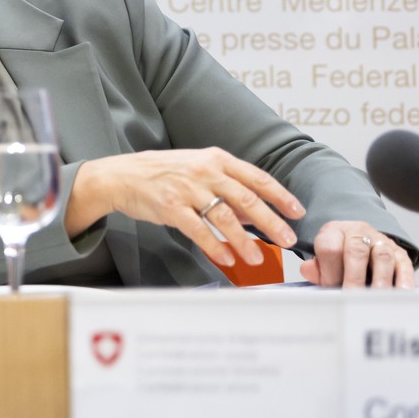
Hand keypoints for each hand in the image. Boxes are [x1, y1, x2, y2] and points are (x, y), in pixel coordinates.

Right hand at [69, 148, 302, 269]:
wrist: (121, 175)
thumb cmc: (160, 173)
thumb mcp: (196, 169)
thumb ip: (225, 187)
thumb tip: (253, 213)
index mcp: (216, 159)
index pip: (257, 178)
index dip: (280, 196)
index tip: (297, 212)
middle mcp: (205, 171)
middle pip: (247, 199)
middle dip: (271, 222)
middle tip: (286, 240)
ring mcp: (188, 189)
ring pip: (225, 217)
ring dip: (245, 241)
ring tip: (257, 258)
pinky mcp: (171, 207)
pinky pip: (199, 230)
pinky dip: (215, 246)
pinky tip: (226, 258)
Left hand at [301, 222, 415, 288]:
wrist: (359, 238)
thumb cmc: (337, 254)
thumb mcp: (321, 256)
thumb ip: (315, 267)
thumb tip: (308, 271)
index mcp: (334, 231)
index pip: (330, 247)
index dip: (329, 271)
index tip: (330, 288)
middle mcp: (359, 232)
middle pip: (356, 252)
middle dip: (354, 278)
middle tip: (352, 298)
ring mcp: (381, 241)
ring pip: (382, 257)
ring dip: (379, 280)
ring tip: (375, 299)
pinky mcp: (399, 251)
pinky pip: (404, 264)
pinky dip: (403, 279)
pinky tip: (400, 293)